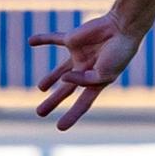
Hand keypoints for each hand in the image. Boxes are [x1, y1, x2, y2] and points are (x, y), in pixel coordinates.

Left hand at [30, 11, 145, 129]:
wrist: (122, 27)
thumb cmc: (119, 52)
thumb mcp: (105, 73)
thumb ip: (84, 80)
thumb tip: (63, 79)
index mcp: (98, 81)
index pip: (82, 102)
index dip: (71, 115)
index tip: (60, 128)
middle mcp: (87, 70)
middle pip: (66, 89)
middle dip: (54, 101)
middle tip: (40, 112)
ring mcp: (79, 55)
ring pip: (60, 70)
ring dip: (50, 78)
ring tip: (40, 88)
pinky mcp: (73, 39)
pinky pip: (54, 39)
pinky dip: (43, 39)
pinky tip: (32, 41)